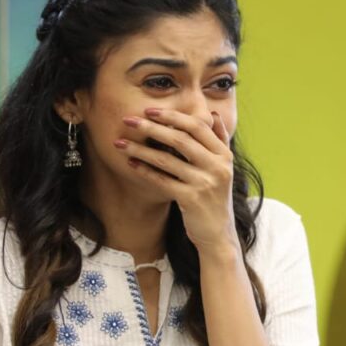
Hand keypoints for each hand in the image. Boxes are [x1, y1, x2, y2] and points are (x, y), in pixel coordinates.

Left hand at [115, 107, 239, 254]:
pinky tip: (131, 163)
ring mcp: (204, 183)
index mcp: (224, 155)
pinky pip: (162, 180)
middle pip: (180, 139)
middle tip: (128, 120)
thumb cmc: (215, 198)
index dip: (172, 116)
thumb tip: (211, 114)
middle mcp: (217, 167)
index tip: (150, 111)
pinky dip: (145, 170)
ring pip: (167, 159)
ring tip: (120, 143)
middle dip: (151, 127)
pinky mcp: (191, 199)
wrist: (218, 234)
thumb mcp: (223, 168)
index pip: (197, 126)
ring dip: (140, 149)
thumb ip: (219, 141)